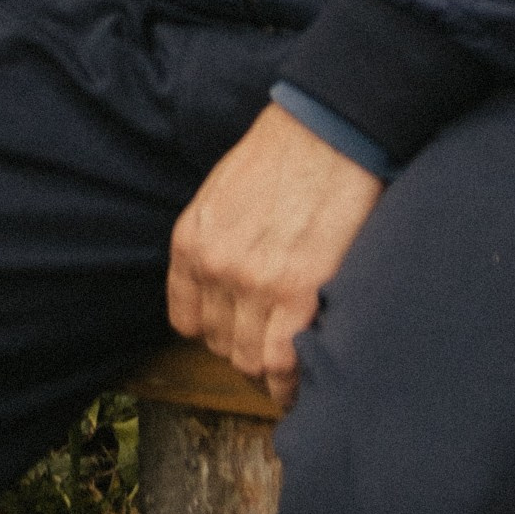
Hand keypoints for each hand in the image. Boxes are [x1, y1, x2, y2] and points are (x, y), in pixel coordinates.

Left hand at [166, 103, 385, 409]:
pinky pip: (283, 360)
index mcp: (190, 243)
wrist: (327, 132)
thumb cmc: (282, 156)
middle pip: (220, 345)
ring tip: (292, 370)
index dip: (217, 334)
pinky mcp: (299, 291)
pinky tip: (303, 381)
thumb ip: (216, 242)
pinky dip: (291, 380)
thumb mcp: (220, 195)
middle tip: (275, 353)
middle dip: (247, 353)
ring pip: (250, 359)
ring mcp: (253, 283)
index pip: (188, 321)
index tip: (241, 335)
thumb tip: (230, 283)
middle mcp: (214, 267)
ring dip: (270, 371)